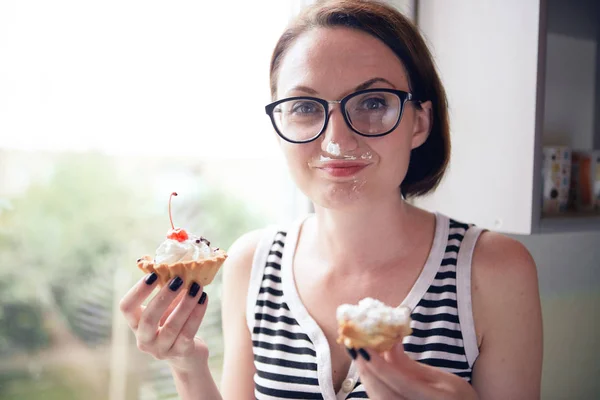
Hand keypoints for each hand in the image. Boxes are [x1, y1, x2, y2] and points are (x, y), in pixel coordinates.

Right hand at [119, 272, 209, 373]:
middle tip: (178, 279)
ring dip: (185, 304)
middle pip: (148, 319)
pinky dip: (197, 314)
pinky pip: (189, 332)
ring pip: (172, 327)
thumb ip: (165, 288)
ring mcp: (161, 349)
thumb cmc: (173, 322)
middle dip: (163, 297)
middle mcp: (144, 339)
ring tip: (197, 286)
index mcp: (135, 324)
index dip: (138, 291)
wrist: (187, 354)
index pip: (126, 307)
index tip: (153, 274)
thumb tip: (174, 263)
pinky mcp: (180, 353)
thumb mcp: (166, 307)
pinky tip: (204, 298)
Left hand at [350, 342, 477, 399]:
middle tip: (353, 346)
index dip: (378, 364)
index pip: (399, 382)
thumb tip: (388, 343)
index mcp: (435, 399)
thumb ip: (411, 366)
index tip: (361, 346)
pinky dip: (372, 385)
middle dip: (365, 369)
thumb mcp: (443, 379)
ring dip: (365, 376)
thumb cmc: (458, 399)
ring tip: (359, 354)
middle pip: (381, 393)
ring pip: (377, 399)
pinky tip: (369, 371)